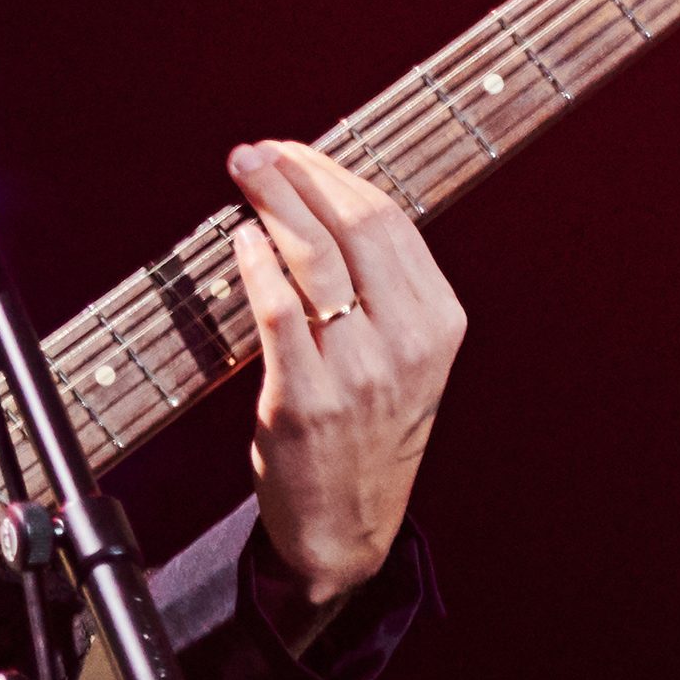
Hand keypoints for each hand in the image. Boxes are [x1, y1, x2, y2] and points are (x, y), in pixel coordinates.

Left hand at [224, 138, 463, 606]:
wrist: (346, 527)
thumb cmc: (366, 429)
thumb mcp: (405, 357)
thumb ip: (384, 286)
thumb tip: (320, 199)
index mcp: (440, 323)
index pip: (390, 221)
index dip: (333, 175)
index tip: (293, 152)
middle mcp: (408, 344)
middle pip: (354, 226)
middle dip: (298, 175)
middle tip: (253, 152)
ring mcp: (359, 373)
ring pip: (314, 259)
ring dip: (270, 203)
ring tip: (241, 175)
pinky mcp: (306, 400)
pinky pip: (278, 311)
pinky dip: (255, 264)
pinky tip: (239, 238)